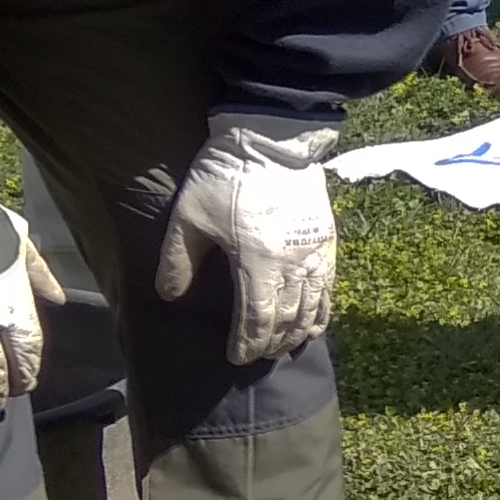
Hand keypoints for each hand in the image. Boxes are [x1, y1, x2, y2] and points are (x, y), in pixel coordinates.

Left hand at [155, 111, 343, 364]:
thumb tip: (170, 296)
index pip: (256, 319)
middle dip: (269, 344)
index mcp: (257, 262)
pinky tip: (313, 326)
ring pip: (310, 309)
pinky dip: (321, 314)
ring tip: (281, 347)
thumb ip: (177, 260)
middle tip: (255, 355)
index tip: (234, 357)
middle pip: (285, 320)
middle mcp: (292, 266)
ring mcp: (315, 255)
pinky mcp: (327, 242)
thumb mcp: (189, 216)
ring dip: (295, 334)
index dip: (246, 344)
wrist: (272, 142)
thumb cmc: (226, 178)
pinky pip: (329, 290)